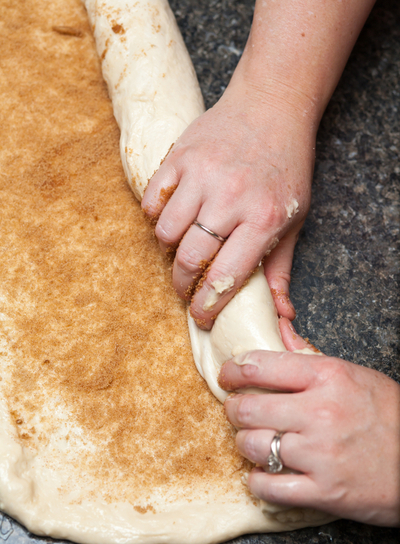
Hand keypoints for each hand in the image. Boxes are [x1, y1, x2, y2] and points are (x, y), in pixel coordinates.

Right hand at [142, 83, 314, 328]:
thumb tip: (282, 313)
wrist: (272, 105)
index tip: (201, 316)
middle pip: (190, 258)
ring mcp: (203, 175)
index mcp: (264, 219)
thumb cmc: (286, 166)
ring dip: (168, 248)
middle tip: (184, 286)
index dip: (208, 305)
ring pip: (165, 231)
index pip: (226, 277)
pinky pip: (152, 199)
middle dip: (181, 283)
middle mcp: (231, 199)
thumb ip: (281, 268)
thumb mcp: (295, 218)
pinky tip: (170, 215)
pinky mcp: (181, 156)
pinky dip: (155, 214)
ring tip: (181, 245)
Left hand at [221, 320, 399, 526]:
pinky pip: (268, 487)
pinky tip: (263, 474)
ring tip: (254, 442)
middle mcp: (320, 412)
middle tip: (237, 412)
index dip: (233, 371)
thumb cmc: (390, 415)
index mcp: (328, 376)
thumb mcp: (354, 375)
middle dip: (234, 410)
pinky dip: (257, 482)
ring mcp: (320, 454)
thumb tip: (279, 329)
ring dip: (245, 444)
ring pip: (252, 446)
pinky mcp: (323, 491)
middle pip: (247, 408)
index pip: (260, 366)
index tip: (227, 376)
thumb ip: (309, 357)